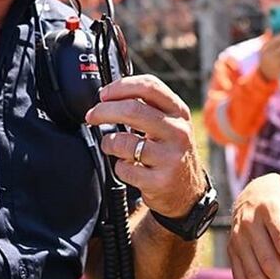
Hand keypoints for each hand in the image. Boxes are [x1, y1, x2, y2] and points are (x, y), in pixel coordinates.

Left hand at [85, 75, 204, 217]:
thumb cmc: (170, 152)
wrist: (187, 192)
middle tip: (92, 116)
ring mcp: (171, 157)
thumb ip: (147, 107)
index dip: (121, 87)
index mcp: (179, 112)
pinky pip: (124, 168)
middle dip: (104, 111)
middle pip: (133, 110)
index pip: (150, 87)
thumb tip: (110, 95)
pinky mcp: (161, 180)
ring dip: (109, 142)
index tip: (104, 94)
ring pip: (124, 141)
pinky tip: (127, 166)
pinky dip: (119, 166)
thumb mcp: (169, 124)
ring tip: (111, 145)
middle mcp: (178, 131)